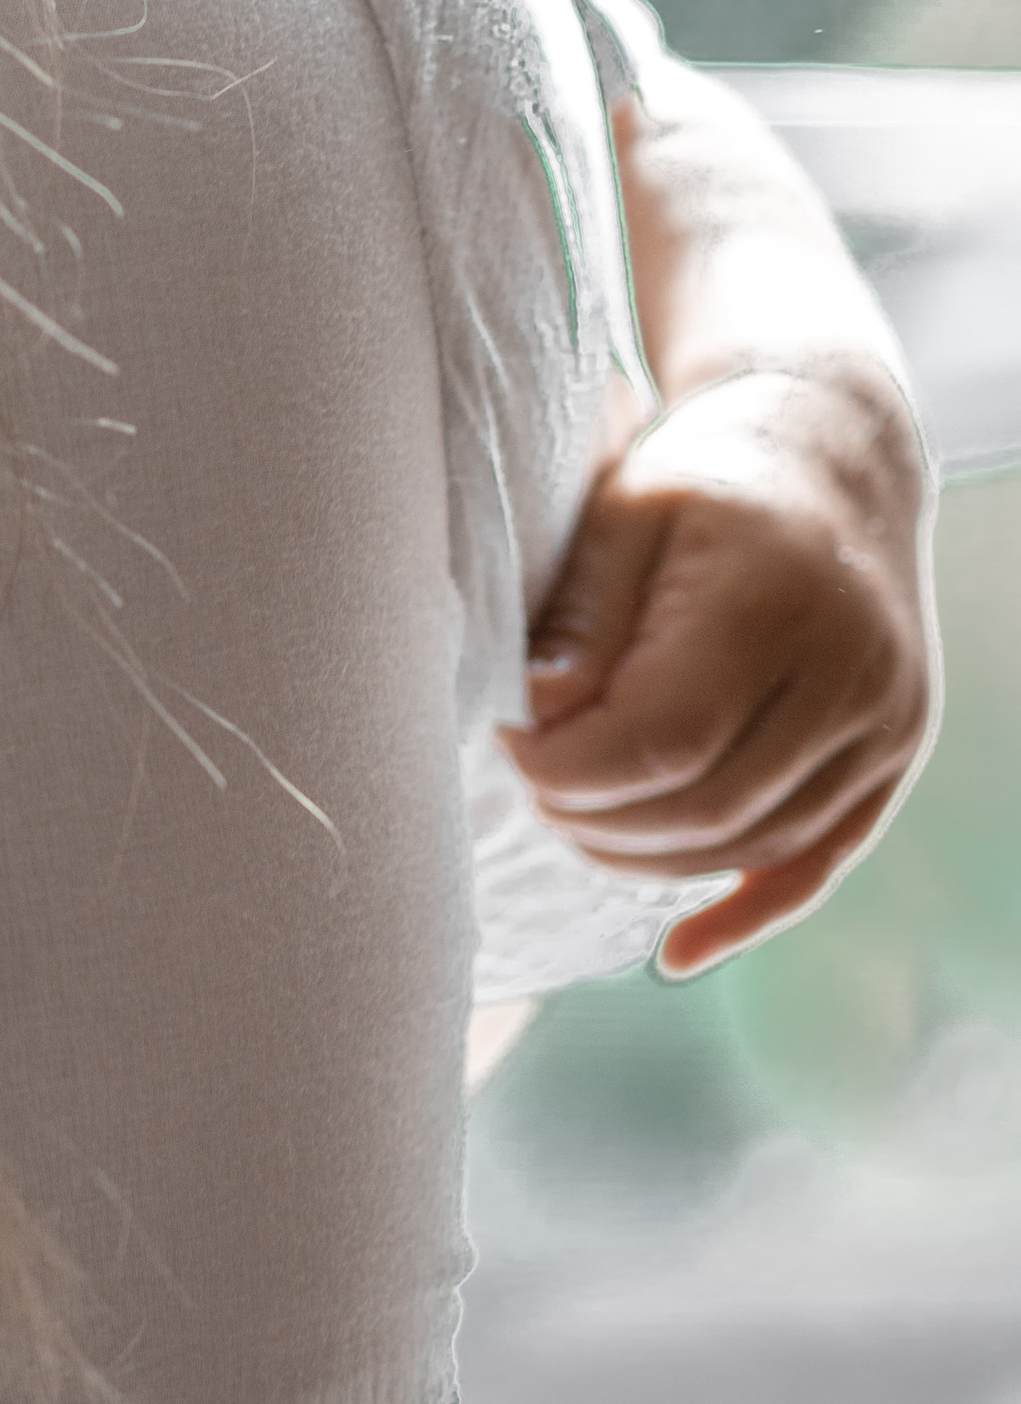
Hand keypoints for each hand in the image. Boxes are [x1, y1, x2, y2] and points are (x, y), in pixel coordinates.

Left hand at [508, 358, 934, 978]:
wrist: (831, 452)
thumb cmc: (703, 476)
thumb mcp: (623, 513)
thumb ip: (579, 620)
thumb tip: (534, 718)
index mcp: (774, 602)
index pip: (660, 741)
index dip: (568, 768)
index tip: (510, 740)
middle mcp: (850, 672)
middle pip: (705, 807)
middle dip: (596, 816)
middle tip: (532, 781)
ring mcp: (887, 722)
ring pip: (753, 844)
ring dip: (650, 858)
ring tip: (577, 817)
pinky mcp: (893, 755)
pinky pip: (818, 863)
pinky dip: (745, 910)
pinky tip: (678, 950)